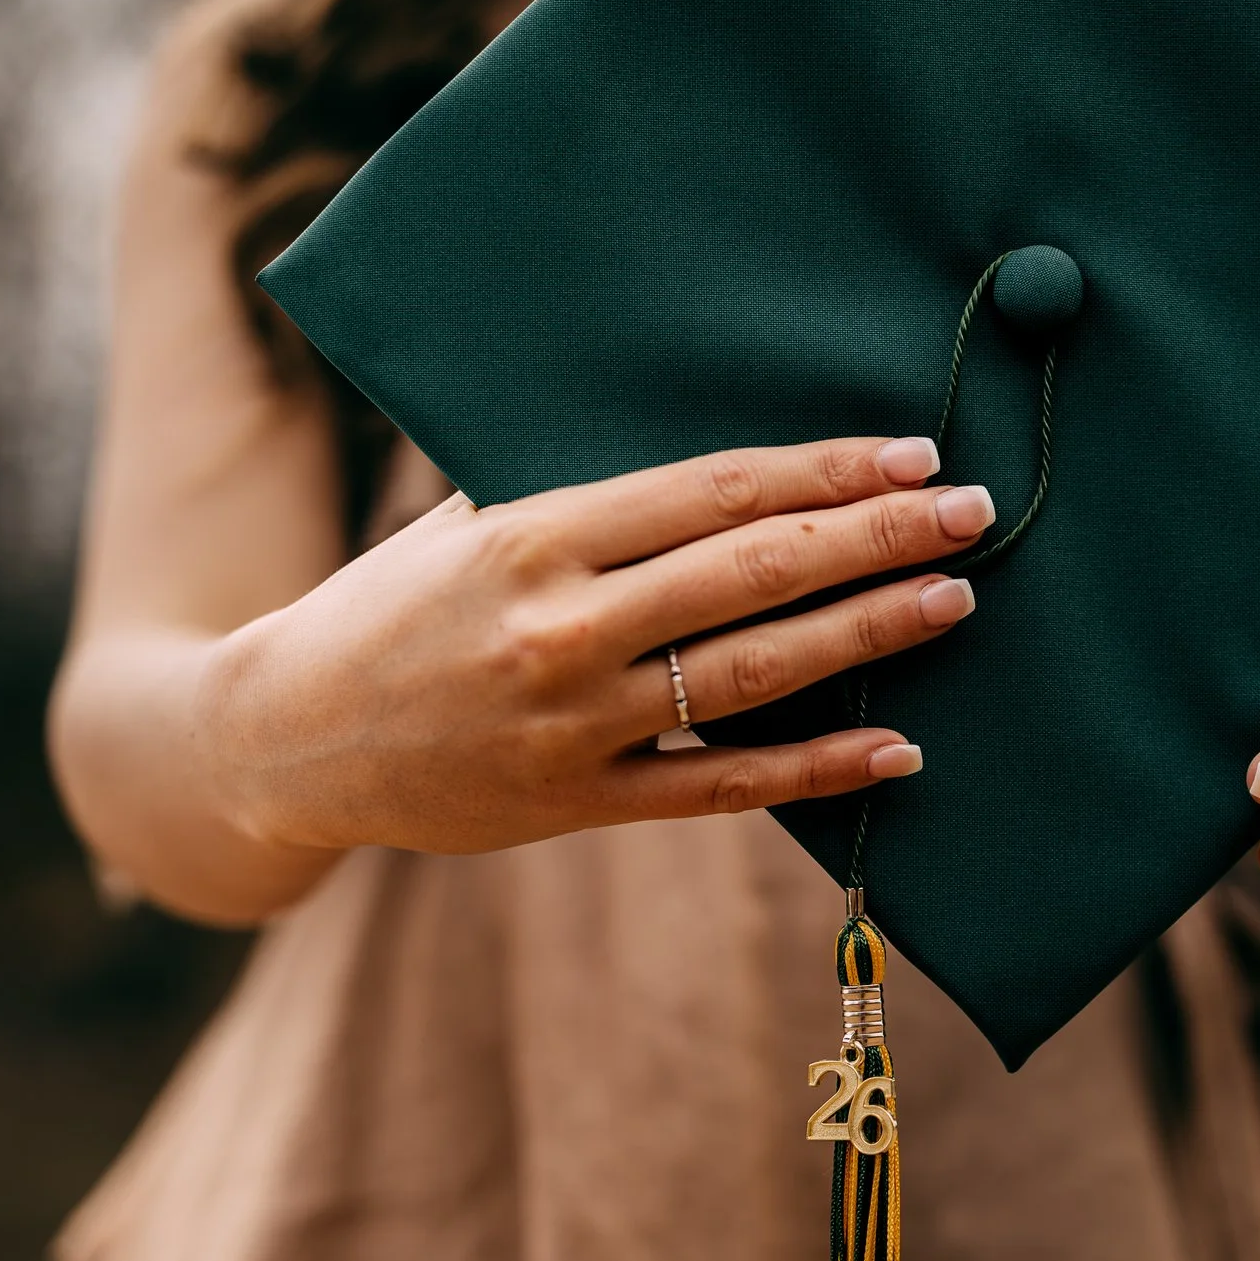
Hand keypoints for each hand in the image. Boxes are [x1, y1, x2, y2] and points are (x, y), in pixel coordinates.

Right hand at [201, 436, 990, 855]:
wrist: (285, 740)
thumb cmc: (387, 608)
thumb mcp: (463, 523)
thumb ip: (582, 502)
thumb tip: (724, 473)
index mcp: (534, 535)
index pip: (714, 491)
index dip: (824, 472)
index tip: (910, 457)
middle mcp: (561, 626)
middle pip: (754, 573)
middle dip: (876, 538)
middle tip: (975, 514)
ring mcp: (573, 723)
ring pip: (752, 674)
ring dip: (867, 635)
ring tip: (955, 600)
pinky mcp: (576, 803)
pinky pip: (720, 785)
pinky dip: (814, 769)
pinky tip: (896, 747)